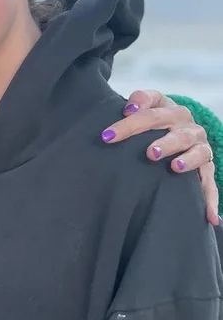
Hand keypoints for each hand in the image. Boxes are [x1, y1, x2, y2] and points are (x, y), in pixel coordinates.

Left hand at [102, 89, 218, 225]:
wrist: (174, 124)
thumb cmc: (149, 118)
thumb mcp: (143, 106)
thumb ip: (137, 102)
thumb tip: (128, 108)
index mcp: (169, 109)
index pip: (150, 112)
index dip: (129, 123)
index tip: (108, 137)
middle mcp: (187, 125)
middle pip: (178, 132)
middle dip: (165, 142)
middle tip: (150, 153)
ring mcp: (199, 145)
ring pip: (198, 151)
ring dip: (188, 160)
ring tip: (176, 168)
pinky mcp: (206, 165)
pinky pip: (210, 183)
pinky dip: (210, 199)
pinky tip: (210, 217)